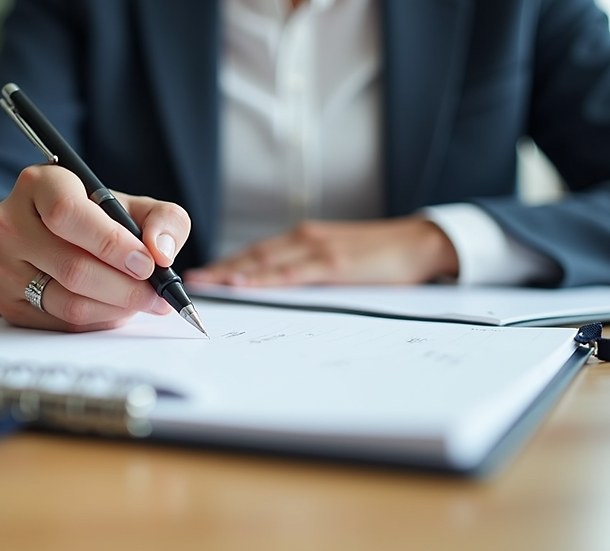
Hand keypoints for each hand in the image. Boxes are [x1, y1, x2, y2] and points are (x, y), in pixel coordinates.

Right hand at [0, 164, 191, 331]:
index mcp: (39, 183)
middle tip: (156, 294)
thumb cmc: (96, 219)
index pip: (67, 213)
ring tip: (141, 301)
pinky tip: (114, 308)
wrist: (48, 236)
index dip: (111, 243)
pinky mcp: (7, 303)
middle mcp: (10, 223)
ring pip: (69, 302)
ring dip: (117, 308)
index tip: (146, 263)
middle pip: (73, 267)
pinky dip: (99, 321)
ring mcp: (2, 265)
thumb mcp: (133, 206)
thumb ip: (163, 219)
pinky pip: (62, 323)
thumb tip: (161, 252)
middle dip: (126, 287)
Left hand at [184, 217, 458, 286]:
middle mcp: (304, 238)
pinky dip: (264, 278)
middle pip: (252, 254)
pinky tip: (244, 283)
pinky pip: (290, 272)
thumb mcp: (339, 260)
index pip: (257, 252)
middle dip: (220, 268)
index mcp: (304, 239)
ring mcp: (317, 249)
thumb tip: (279, 289)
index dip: (227, 263)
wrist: (420, 242)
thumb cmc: (381, 255)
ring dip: (232, 272)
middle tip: (189, 281)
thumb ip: (309, 270)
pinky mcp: (333, 263)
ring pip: (264, 260)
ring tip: (205, 283)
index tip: (202, 275)